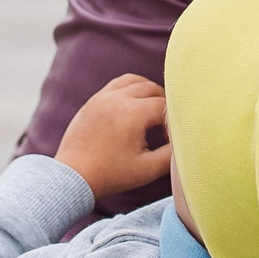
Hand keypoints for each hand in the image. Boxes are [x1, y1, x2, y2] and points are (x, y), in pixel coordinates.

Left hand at [54, 75, 171, 199]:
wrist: (73, 176)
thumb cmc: (110, 175)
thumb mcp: (148, 169)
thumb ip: (172, 155)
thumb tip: (185, 142)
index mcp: (132, 114)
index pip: (165, 106)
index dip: (172, 122)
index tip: (169, 140)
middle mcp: (117, 99)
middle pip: (152, 89)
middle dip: (164, 104)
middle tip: (165, 124)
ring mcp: (102, 97)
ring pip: (134, 81)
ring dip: (148, 91)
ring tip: (151, 111)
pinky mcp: (93, 101)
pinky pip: (117, 84)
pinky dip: (130, 90)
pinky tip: (133, 108)